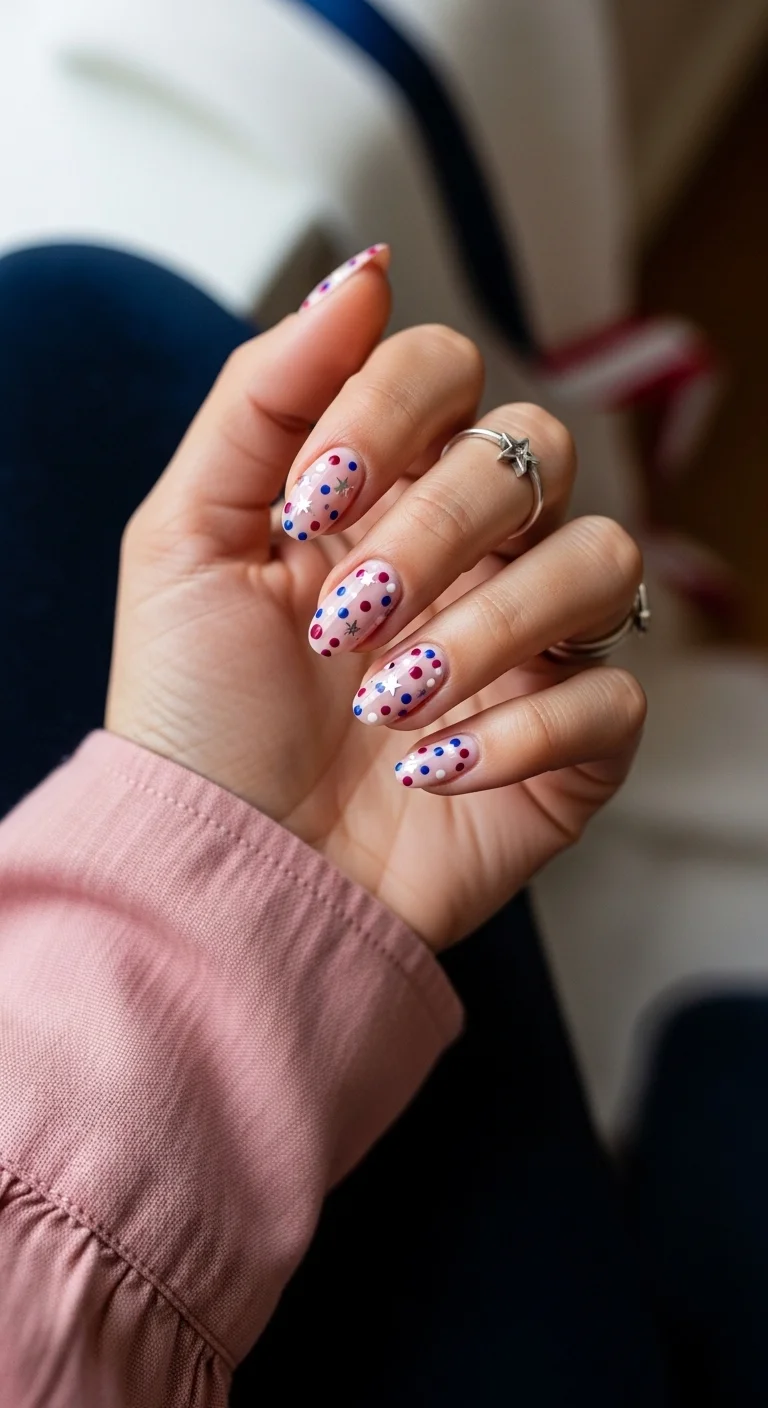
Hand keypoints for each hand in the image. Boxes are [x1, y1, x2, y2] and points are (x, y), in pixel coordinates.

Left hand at [107, 247, 645, 949]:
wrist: (227, 874)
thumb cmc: (199, 717)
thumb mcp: (186, 540)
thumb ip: (263, 397)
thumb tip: (363, 274)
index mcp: (382, 492)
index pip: (449, 370)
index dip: (393, 411)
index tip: (313, 499)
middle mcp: (469, 552)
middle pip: (536, 452)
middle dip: (434, 531)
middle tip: (342, 620)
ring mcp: (529, 643)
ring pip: (600, 562)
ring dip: (486, 632)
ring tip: (388, 702)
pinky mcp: (571, 742)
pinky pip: (613, 697)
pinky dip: (517, 733)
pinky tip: (429, 771)